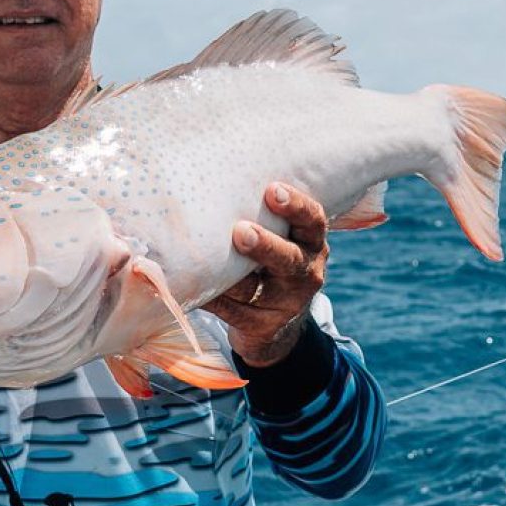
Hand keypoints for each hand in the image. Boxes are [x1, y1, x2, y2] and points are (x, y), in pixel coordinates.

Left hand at [204, 182, 327, 366]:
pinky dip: (213, 301)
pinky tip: (193, 290)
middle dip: (265, 245)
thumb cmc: (268, 261)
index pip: (312, 221)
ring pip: (257, 291)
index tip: (273, 191)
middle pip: (289, 259)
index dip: (296, 206)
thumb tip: (208, 176)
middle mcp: (306, 272)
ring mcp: (287, 304)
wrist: (276, 325)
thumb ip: (260, 214)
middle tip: (241, 231)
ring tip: (208, 265)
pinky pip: (235, 314)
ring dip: (232, 278)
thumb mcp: (279, 238)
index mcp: (311, 242)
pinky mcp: (264, 328)